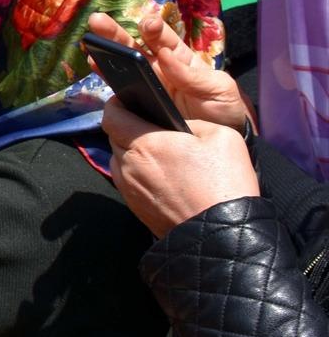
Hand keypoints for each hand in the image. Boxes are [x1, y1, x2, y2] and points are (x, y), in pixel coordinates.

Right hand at [86, 13, 249, 130]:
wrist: (220, 145)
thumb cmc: (225, 112)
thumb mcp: (220, 90)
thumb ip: (196, 76)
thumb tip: (165, 56)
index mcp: (180, 59)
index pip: (164, 39)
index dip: (154, 30)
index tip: (147, 24)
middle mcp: (158, 69)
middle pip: (134, 46)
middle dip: (116, 33)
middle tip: (98, 21)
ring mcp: (145, 86)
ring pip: (122, 64)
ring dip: (106, 52)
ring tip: (90, 42)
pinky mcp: (136, 105)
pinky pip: (119, 89)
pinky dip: (105, 76)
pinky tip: (94, 65)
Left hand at [103, 101, 258, 236]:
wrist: (224, 237)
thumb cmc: (224, 183)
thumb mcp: (220, 135)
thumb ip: (189, 122)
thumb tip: (175, 125)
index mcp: (144, 142)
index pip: (111, 114)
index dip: (117, 103)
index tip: (129, 99)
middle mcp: (128, 164)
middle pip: (114, 136)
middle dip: (127, 127)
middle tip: (151, 126)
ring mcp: (129, 188)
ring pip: (119, 159)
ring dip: (132, 152)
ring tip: (160, 153)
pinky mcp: (134, 207)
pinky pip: (128, 181)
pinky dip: (138, 173)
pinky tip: (162, 176)